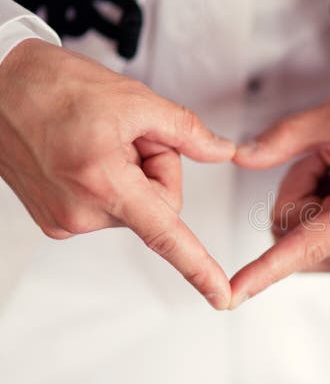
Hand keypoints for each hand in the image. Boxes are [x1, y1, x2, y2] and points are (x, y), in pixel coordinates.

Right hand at [0, 39, 235, 308]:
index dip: (199, 268)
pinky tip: (86, 152)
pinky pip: (108, 207)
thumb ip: (188, 132)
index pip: (165, 236)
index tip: (220, 296)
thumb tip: (222, 151)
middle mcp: (80, 212)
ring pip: (134, 207)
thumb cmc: (54, 88)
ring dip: (131, 174)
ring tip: (99, 140)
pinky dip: (110, 182)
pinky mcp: (54, 220)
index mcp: (103, 182)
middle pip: (160, 207)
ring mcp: (63, 219)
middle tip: (129, 135)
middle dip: (157, 169)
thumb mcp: (135, 99)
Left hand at [229, 96, 329, 306]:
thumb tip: (240, 157)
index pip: (305, 242)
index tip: (233, 296)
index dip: (265, 270)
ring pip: (292, 238)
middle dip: (297, 191)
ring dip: (306, 204)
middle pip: (286, 229)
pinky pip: (306, 245)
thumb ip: (284, 136)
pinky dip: (314, 218)